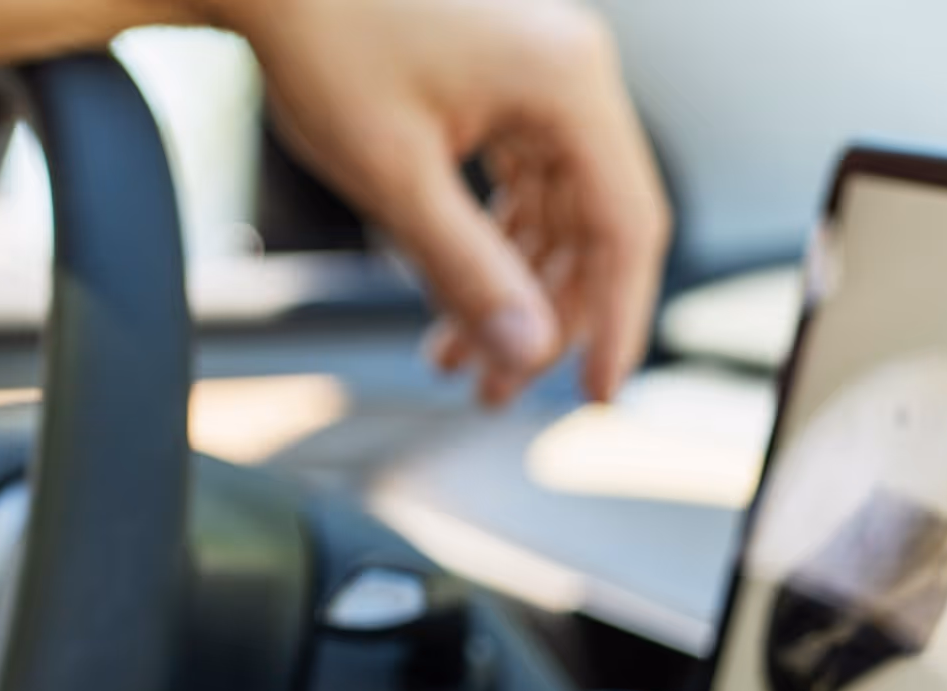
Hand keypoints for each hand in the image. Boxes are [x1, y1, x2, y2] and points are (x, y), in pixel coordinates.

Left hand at [210, 0, 669, 405]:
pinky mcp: (511, 81)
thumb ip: (469, 271)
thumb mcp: (395, 176)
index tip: (592, 395)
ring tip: (461, 362)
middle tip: (499, 390)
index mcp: (566, 83)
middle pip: (597, 227)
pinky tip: (454, 297)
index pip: (626, 228)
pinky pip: (528, 183)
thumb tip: (528, 352)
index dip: (616, 322)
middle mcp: (572, 71)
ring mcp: (544, 74)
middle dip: (547, 318)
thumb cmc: (319, 38)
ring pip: (560, 213)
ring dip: (516, 290)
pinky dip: (496, 244)